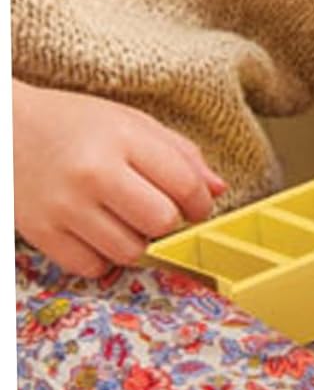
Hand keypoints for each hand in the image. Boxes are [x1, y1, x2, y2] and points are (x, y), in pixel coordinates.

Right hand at [12, 80, 226, 278]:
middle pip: (161, 222)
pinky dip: (102, 258)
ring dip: (137, 243)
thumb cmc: (74, 124)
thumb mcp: (131, 123)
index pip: (184, 185)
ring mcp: (63, 205)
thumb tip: (218, 190)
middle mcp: (92, 173)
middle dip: (169, 223)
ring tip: (125, 221)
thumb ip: (180, 154)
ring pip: (129, 251)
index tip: (196, 207)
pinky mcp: (39, 231)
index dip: (201, 204)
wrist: (4, 127)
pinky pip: (91, 267)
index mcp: (122, 139)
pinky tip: (98, 235)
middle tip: (157, 212)